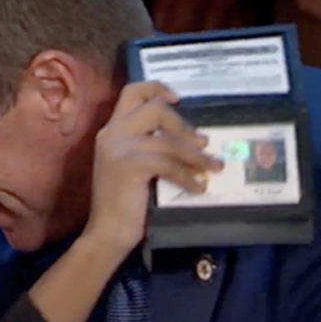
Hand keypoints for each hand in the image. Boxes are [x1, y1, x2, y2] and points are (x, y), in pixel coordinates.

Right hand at [82, 81, 222, 252]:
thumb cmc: (122, 203)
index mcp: (111, 130)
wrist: (107, 233)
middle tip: (202, 142)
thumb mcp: (131, 165)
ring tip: (213, 167)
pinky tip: (198, 187)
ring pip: (168, 140)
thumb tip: (191, 139)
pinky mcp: (130, 165)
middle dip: (183, 124)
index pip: (131, 91)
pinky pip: (169, 164)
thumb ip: (149, 145)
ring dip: (197, 155)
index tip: (178, 99)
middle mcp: (112, 133)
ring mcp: (119, 147)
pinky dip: (189, 176)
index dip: (157, 88)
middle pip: (155, 108)